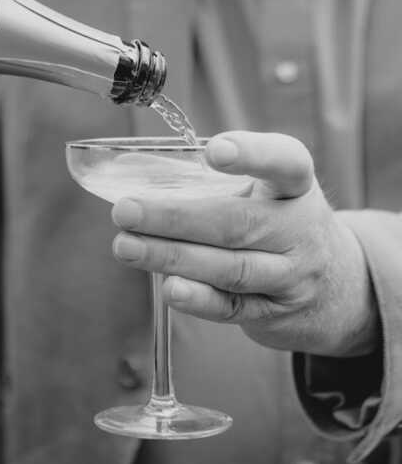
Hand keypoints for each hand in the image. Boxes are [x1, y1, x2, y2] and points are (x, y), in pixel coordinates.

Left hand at [110, 131, 378, 357]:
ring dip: (172, 257)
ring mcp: (292, 275)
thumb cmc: (276, 223)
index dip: (253, 155)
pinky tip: (167, 287)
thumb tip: (138, 180)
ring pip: (231, 268)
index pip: (286, 163)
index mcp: (295, 187)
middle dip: (175, 218)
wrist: (338, 287)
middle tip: (125, 211)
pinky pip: (232, 307)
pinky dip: (198, 299)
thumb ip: (216, 184)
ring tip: (126, 247)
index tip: (214, 151)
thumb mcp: (268, 193)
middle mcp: (300, 229)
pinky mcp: (275, 312)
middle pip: (238, 223)